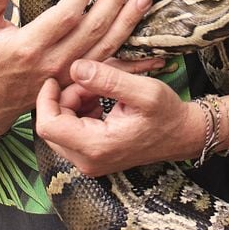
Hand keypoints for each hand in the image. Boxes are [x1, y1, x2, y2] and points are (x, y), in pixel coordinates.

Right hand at [0, 0, 158, 133]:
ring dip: (127, 23)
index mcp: (30, 46)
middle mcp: (54, 62)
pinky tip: (155, 53)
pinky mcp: (79, 81)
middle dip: (113, 2)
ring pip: (106, 48)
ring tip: (143, 0)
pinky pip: (111, 70)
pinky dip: (134, 62)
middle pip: (92, 30)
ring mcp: (70, 74)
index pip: (63, 17)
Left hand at [35, 58, 205, 175]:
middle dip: (64, 98)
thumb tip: (75, 67)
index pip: (48, 126)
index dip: (46, 99)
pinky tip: (100, 100)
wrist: (182, 135)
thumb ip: (108, 80)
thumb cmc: (166, 114)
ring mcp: (89, 162)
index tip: (56, 76)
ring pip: (61, 127)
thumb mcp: (143, 91)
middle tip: (90, 81)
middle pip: (52, 126)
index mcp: (96, 147)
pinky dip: (80, 111)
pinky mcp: (93, 157)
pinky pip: (72, 132)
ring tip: (99, 90)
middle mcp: (87, 161)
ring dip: (73, 103)